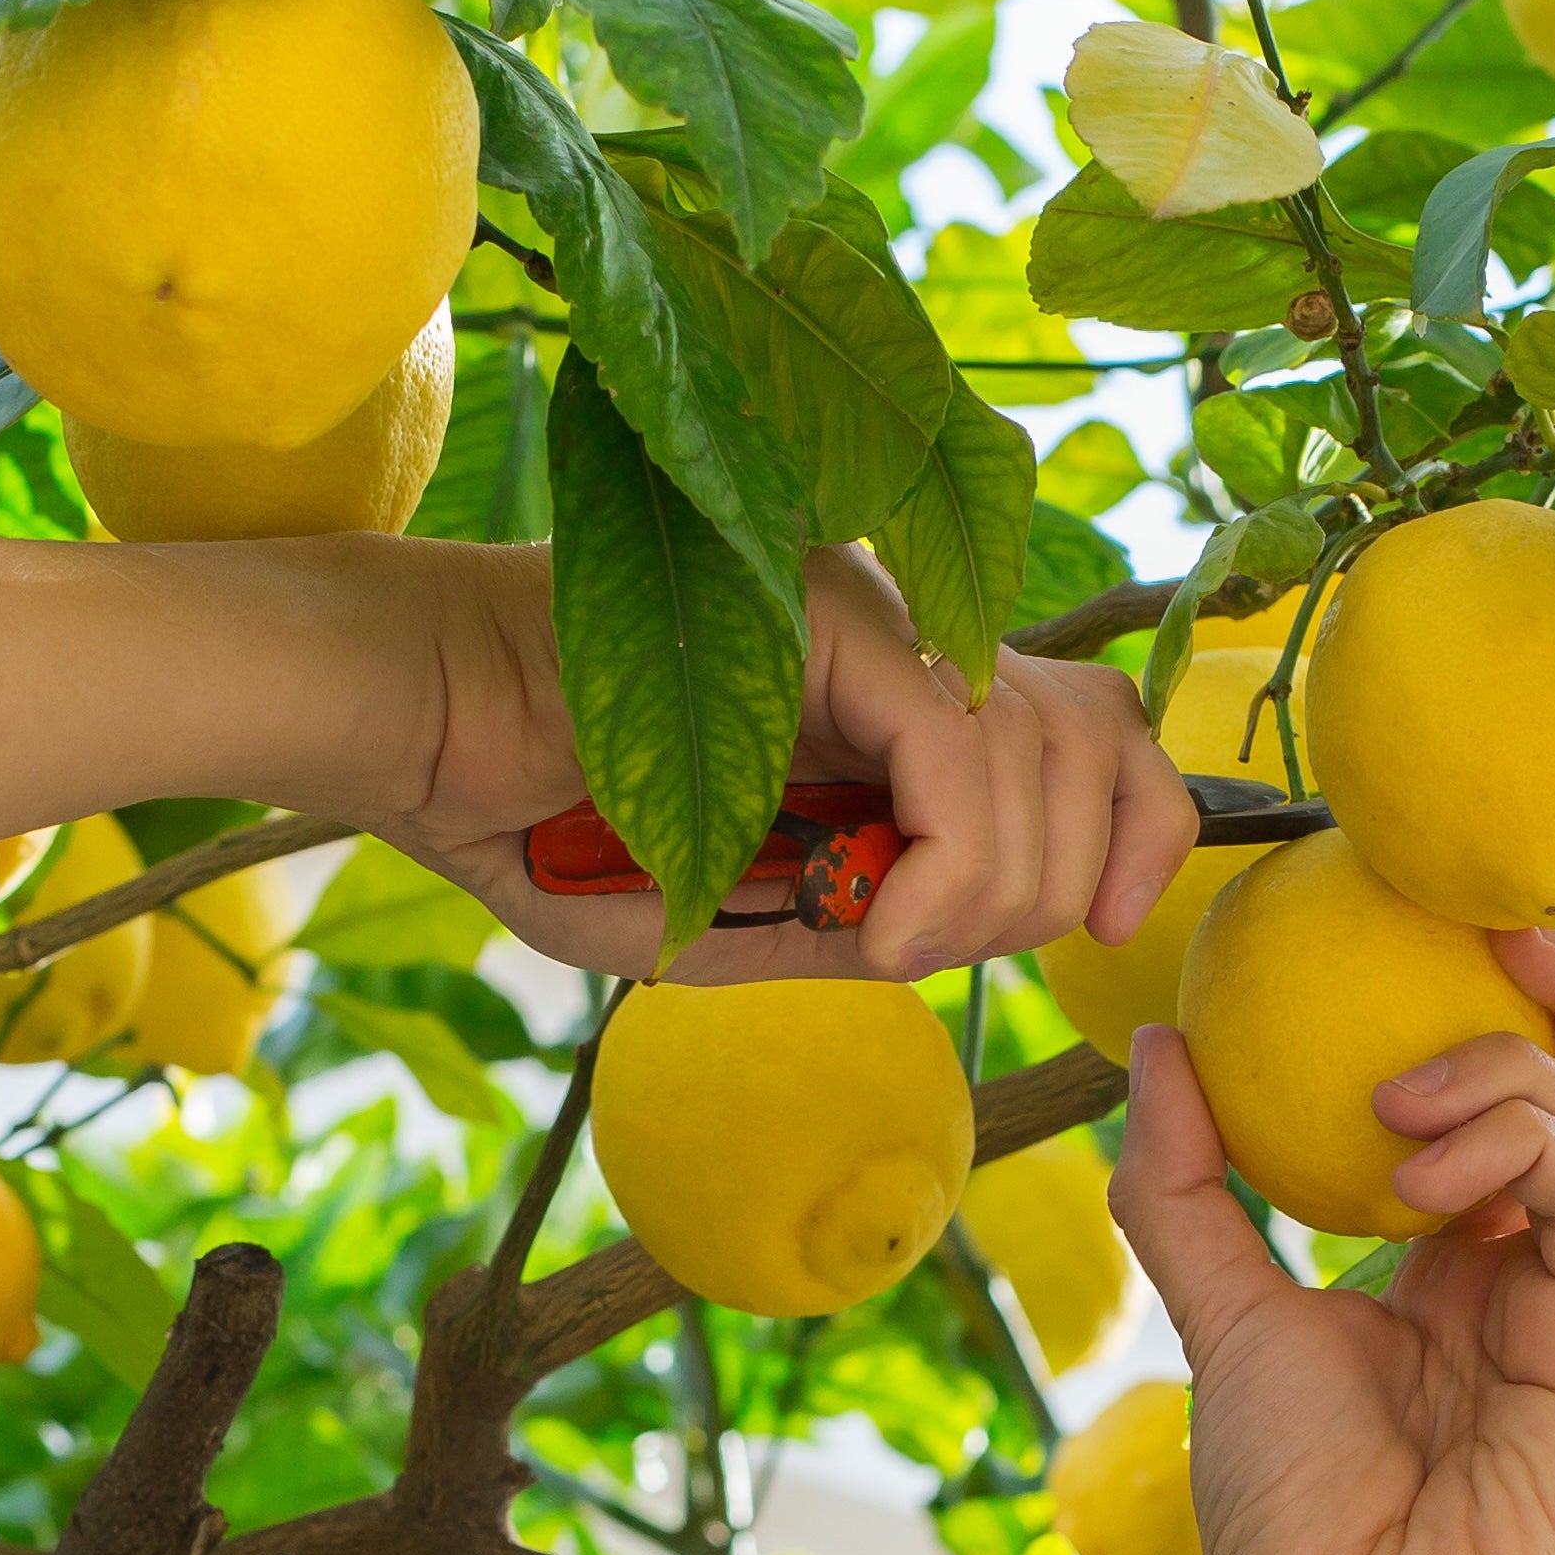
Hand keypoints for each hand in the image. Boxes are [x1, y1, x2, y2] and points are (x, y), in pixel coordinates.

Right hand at [372, 543, 1193, 985]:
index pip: (1091, 725)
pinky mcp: (827, 615)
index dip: (1140, 828)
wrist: (413, 717)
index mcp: (887, 683)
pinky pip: (960, 755)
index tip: (1104, 923)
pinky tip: (877, 925)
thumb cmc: (529, 811)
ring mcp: (869, 606)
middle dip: (1061, 884)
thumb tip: (950, 944)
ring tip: (882, 944)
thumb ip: (842, 917)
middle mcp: (900, 626)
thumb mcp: (719, 909)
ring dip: (988, 897)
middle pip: (1100, 736)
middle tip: (931, 948)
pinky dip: (947, 867)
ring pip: (1043, 758)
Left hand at [1109, 926, 1554, 1554]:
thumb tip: (1156, 1049)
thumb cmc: (1290, 1523)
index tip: (1401, 923)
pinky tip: (1426, 1171)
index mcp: (1460, 1268)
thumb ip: (1188, 1191)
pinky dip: (1525, 1143)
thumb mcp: (1226, 1322)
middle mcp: (1539, 1277)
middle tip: (1482, 913)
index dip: (1477, 999)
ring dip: (1511, 1066)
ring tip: (1395, 1101)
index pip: (1499, 1096)